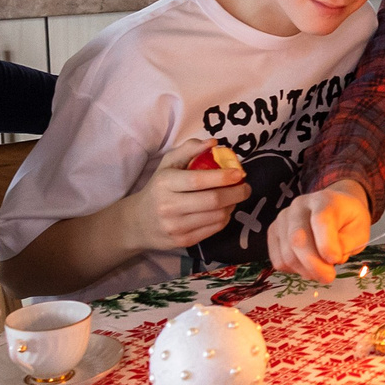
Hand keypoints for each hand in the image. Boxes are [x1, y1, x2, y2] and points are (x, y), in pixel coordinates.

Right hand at [131, 146, 251, 249]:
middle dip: (236, 193)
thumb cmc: (159, 187)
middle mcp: (169, 206)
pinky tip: (224, 210)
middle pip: (212, 201)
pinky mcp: (183, 242)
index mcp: (165, 183)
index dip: (223, 177)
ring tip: (234, 197)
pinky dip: (225, 218)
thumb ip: (190, 149)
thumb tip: (214, 142)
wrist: (138, 222)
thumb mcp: (168, 164)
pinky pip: (214, 229)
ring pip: (217, 217)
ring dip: (232, 205)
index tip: (239, 173)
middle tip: (246, 187)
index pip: (198, 180)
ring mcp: (176, 227)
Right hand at [268, 178, 372, 281]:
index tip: (336, 260)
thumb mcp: (359, 231)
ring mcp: (283, 217)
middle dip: (314, 265)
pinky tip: (306, 266)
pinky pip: (277, 259)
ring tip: (320, 271)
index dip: (327, 245)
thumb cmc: (348, 221)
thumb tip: (329, 259)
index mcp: (325, 200)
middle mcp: (299, 205)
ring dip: (305, 270)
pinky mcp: (273, 231)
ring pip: (286, 253)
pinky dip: (293, 270)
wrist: (335, 207)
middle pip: (297, 239)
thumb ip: (347, 244)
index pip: (321, 220)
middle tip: (329, 277)